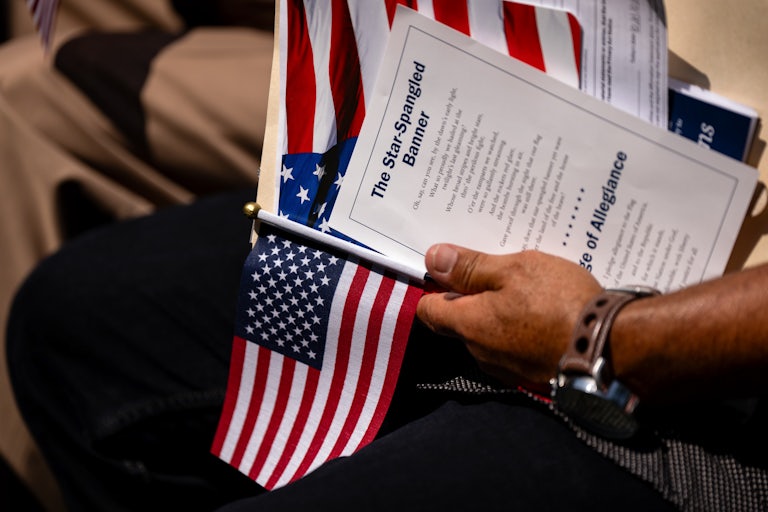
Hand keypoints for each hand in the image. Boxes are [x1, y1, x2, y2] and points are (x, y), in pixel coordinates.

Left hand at [417, 244, 601, 389]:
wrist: (613, 349)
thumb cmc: (560, 305)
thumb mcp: (514, 271)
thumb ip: (471, 267)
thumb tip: (433, 260)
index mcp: (468, 325)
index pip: (428, 311)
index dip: (434, 287)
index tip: (450, 268)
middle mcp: (480, 353)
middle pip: (459, 322)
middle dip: (471, 297)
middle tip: (497, 270)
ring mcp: (506, 369)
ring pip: (489, 335)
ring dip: (500, 313)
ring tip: (528, 288)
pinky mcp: (531, 375)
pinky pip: (514, 347)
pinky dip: (521, 329)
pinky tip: (544, 311)